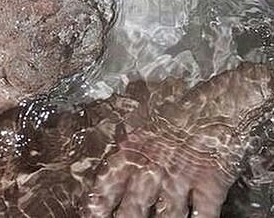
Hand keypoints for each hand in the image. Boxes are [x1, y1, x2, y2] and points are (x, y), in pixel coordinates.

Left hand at [83, 64, 273, 217]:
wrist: (220, 103)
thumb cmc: (180, 106)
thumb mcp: (147, 115)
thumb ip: (131, 134)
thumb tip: (117, 144)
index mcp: (134, 149)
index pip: (110, 180)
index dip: (100, 200)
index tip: (90, 213)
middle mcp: (154, 167)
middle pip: (134, 205)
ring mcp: (181, 178)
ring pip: (166, 216)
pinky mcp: (209, 185)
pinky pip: (203, 215)